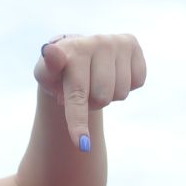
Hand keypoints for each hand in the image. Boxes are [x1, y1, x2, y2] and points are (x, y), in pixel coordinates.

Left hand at [33, 34, 146, 150]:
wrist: (78, 54)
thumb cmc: (60, 73)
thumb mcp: (47, 75)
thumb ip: (47, 69)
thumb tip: (51, 52)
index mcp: (73, 49)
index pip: (78, 93)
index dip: (78, 120)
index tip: (81, 144)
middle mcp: (97, 41)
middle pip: (103, 98)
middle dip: (93, 104)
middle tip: (84, 91)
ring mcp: (117, 42)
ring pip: (121, 93)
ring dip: (109, 95)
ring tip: (97, 81)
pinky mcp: (132, 44)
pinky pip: (137, 82)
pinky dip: (126, 84)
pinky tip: (114, 72)